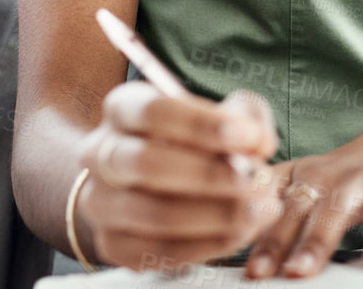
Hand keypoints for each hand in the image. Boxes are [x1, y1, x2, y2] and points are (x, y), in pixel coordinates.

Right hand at [73, 82, 281, 269]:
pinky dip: (207, 245)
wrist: (153, 182)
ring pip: (154, 214)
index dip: (203, 125)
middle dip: (211, 175)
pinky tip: (240, 233)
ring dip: (217, 215)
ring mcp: (102, 203)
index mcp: (123, 109)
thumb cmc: (196, 141)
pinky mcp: (113, 246)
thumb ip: (246, 119)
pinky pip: (159, 252)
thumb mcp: (221, 115)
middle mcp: (101, 154)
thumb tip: (258, 142)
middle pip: (147, 164)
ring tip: (261, 211)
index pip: (154, 111)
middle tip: (260, 182)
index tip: (249, 137)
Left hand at [243, 119, 362, 277]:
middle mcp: (355, 179)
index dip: (269, 239)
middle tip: (300, 271)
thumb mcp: (307, 177)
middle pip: (332, 211)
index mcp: (319, 180)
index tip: (253, 269)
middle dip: (315, 241)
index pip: (287, 211)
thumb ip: (269, 195)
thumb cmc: (350, 173)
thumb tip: (214, 220)